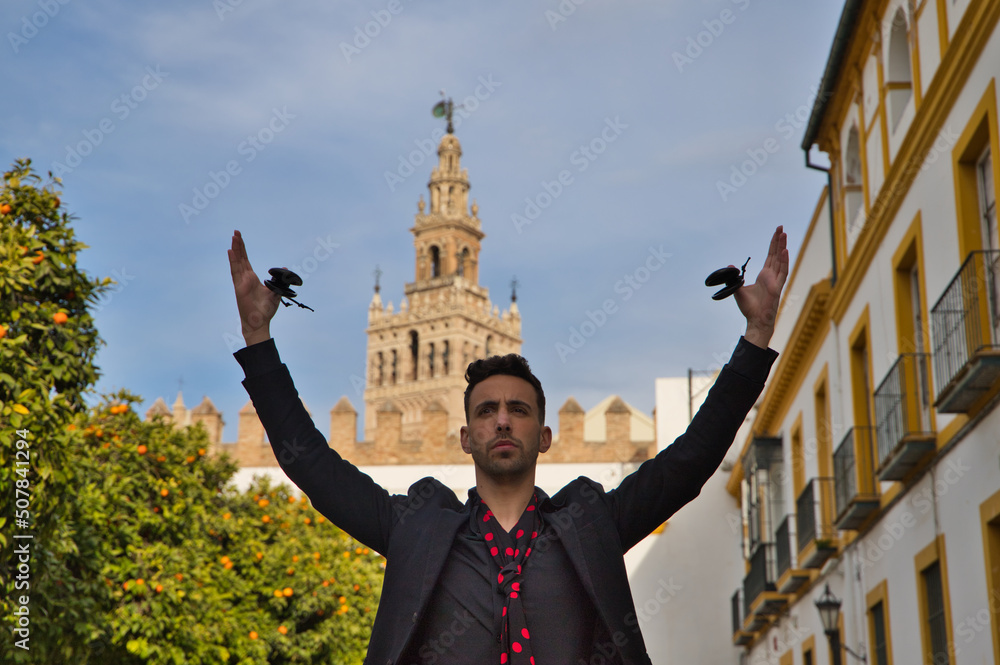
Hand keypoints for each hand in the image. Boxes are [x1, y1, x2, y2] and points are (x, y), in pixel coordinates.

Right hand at [228, 230, 280, 345]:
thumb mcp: (275, 291)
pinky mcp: (239, 287)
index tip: (240, 238)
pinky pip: (235, 272)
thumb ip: (279, 280)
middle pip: (240, 258)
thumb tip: (286, 269)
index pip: (246, 260)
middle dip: (238, 245)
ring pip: (237, 262)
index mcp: (252, 279)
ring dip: (235, 250)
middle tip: (236, 232)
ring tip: (234, 237)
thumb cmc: (265, 310)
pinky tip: (230, 251)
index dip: (243, 249)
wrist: (260, 322)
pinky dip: (233, 261)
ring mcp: (241, 282)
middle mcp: (245, 278)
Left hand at [734, 225, 788, 348]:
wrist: (755, 320)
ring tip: (784, 234)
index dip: (773, 244)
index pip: (770, 256)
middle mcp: (772, 276)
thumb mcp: (738, 289)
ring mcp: (776, 281)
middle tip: (781, 227)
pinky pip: (782, 272)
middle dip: (779, 241)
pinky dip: (784, 261)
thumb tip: (730, 265)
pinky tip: (784, 251)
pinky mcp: (778, 287)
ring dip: (782, 247)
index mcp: (765, 275)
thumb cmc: (749, 307)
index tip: (776, 233)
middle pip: (777, 255)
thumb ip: (735, 277)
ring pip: (781, 261)